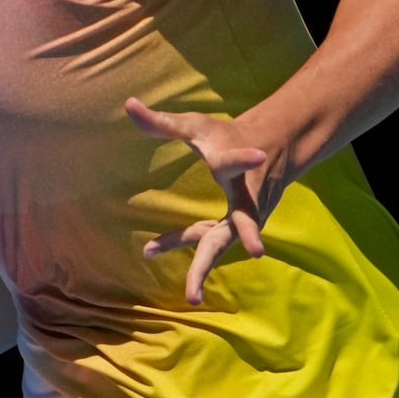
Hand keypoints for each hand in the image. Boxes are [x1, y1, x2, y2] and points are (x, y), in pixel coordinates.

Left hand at [125, 97, 273, 304]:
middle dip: (248, 236)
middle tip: (258, 252)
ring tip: (189, 294)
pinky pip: (209, 240)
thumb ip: (161, 122)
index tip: (258, 155)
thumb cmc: (225, 135)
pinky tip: (150, 249)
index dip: (244, 157)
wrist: (270, 147)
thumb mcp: (195, 125)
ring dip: (204, 265)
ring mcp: (247, 216)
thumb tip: (128, 104)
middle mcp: (248, 196)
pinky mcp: (239, 227)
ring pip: (222, 241)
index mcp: (236, 163)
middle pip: (245, 220)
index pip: (237, 159)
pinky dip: (183, 243)